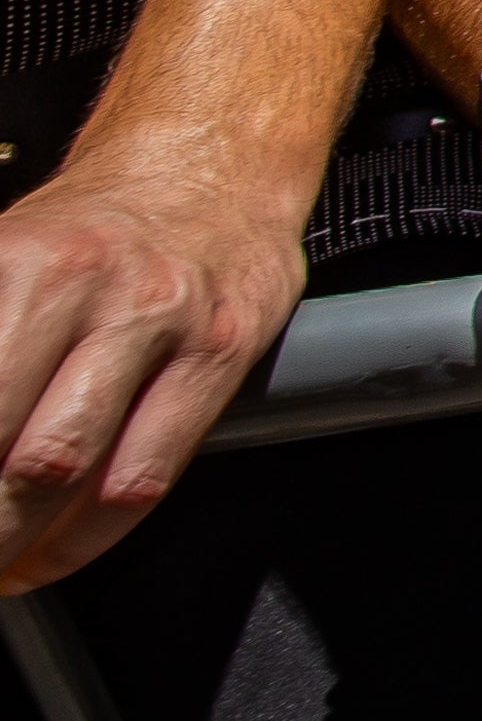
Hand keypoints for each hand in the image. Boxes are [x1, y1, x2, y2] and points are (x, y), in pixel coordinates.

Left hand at [0, 143, 308, 586]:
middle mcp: (84, 284)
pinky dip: (83, 539)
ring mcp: (160, 319)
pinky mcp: (219, 351)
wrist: (210, 168)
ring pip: (67, 469)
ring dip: (15, 543)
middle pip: (3, 448)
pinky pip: (144, 476)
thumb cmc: (90, 230)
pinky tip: (50, 552)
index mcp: (13, 261)